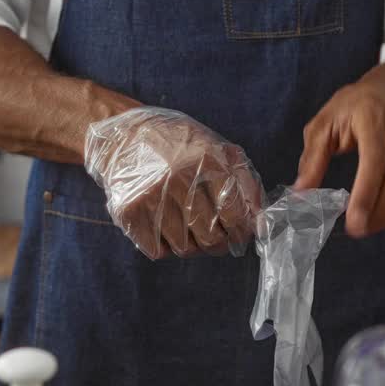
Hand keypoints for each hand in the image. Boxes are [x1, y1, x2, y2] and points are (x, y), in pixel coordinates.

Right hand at [85, 107, 263, 259]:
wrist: (123, 134)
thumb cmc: (179, 145)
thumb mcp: (218, 149)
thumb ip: (246, 183)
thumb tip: (261, 223)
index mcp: (207, 159)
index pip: (235, 215)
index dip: (242, 232)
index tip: (240, 235)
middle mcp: (178, 177)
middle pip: (210, 238)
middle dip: (219, 244)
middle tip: (215, 237)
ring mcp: (150, 195)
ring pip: (184, 249)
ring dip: (192, 245)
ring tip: (188, 227)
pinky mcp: (128, 210)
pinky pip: (157, 251)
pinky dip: (165, 247)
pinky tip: (165, 227)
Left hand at [294, 72, 384, 238]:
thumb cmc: (351, 108)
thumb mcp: (323, 125)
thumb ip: (312, 160)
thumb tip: (300, 195)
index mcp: (373, 114)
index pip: (376, 159)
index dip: (366, 194)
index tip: (353, 222)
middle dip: (380, 210)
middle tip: (358, 229)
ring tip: (368, 226)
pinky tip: (384, 216)